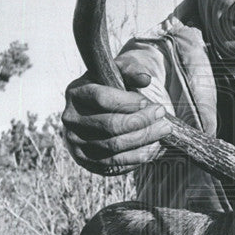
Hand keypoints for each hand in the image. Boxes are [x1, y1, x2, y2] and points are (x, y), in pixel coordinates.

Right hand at [62, 59, 172, 175]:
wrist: (97, 110)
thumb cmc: (111, 88)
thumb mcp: (119, 72)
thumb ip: (131, 71)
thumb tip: (145, 79)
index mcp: (75, 92)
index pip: (102, 99)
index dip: (129, 102)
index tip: (150, 103)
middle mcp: (71, 119)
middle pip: (110, 125)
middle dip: (141, 122)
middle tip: (162, 116)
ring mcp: (75, 142)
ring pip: (114, 146)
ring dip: (143, 139)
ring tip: (163, 130)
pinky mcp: (85, 160)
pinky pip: (114, 163)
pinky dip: (137, 156)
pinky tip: (154, 146)